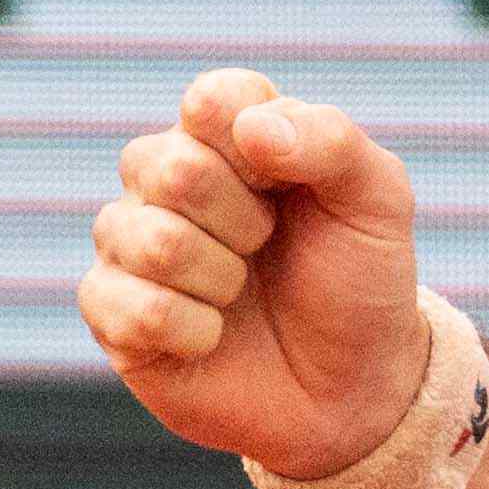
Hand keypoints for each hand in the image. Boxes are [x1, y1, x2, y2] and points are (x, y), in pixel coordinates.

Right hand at [78, 66, 423, 476]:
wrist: (351, 388)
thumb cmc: (358, 281)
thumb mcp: (377, 201)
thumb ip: (330, 141)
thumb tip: (250, 129)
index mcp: (226, 133)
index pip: (210, 100)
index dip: (257, 148)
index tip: (291, 185)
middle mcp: (165, 178)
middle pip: (171, 168)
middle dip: (244, 221)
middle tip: (268, 246)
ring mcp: (130, 243)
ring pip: (148, 240)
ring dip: (220, 278)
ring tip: (242, 292)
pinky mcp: (111, 312)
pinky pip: (130, 307)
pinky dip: (193, 331)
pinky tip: (212, 337)